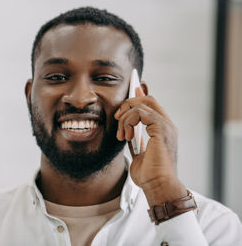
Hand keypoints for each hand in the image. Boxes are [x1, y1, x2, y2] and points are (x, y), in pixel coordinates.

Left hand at [114, 87, 186, 205]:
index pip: (151, 105)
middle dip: (128, 104)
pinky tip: (126, 136)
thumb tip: (127, 129)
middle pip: (147, 99)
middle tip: (117, 118)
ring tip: (121, 136)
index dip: (137, 98)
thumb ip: (135, 138)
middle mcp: (167, 125)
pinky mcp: (161, 129)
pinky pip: (140, 113)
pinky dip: (128, 122)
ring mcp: (165, 126)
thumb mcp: (138, 152)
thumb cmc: (149, 175)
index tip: (122, 104)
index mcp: (163, 129)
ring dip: (125, 118)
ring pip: (141, 105)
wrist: (158, 186)